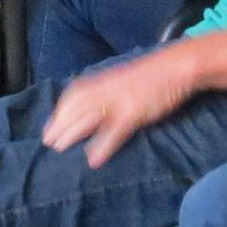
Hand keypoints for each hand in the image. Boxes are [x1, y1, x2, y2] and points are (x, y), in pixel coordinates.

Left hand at [40, 50, 196, 167]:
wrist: (178, 66)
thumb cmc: (155, 74)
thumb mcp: (127, 78)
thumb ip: (111, 89)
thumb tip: (98, 105)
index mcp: (106, 79)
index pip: (75, 93)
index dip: (60, 109)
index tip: (50, 124)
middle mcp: (107, 88)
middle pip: (76, 107)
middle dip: (60, 124)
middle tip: (47, 141)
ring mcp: (119, 100)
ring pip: (88, 117)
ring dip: (71, 133)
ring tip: (58, 148)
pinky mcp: (134, 112)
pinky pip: (114, 131)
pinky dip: (102, 146)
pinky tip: (93, 160)